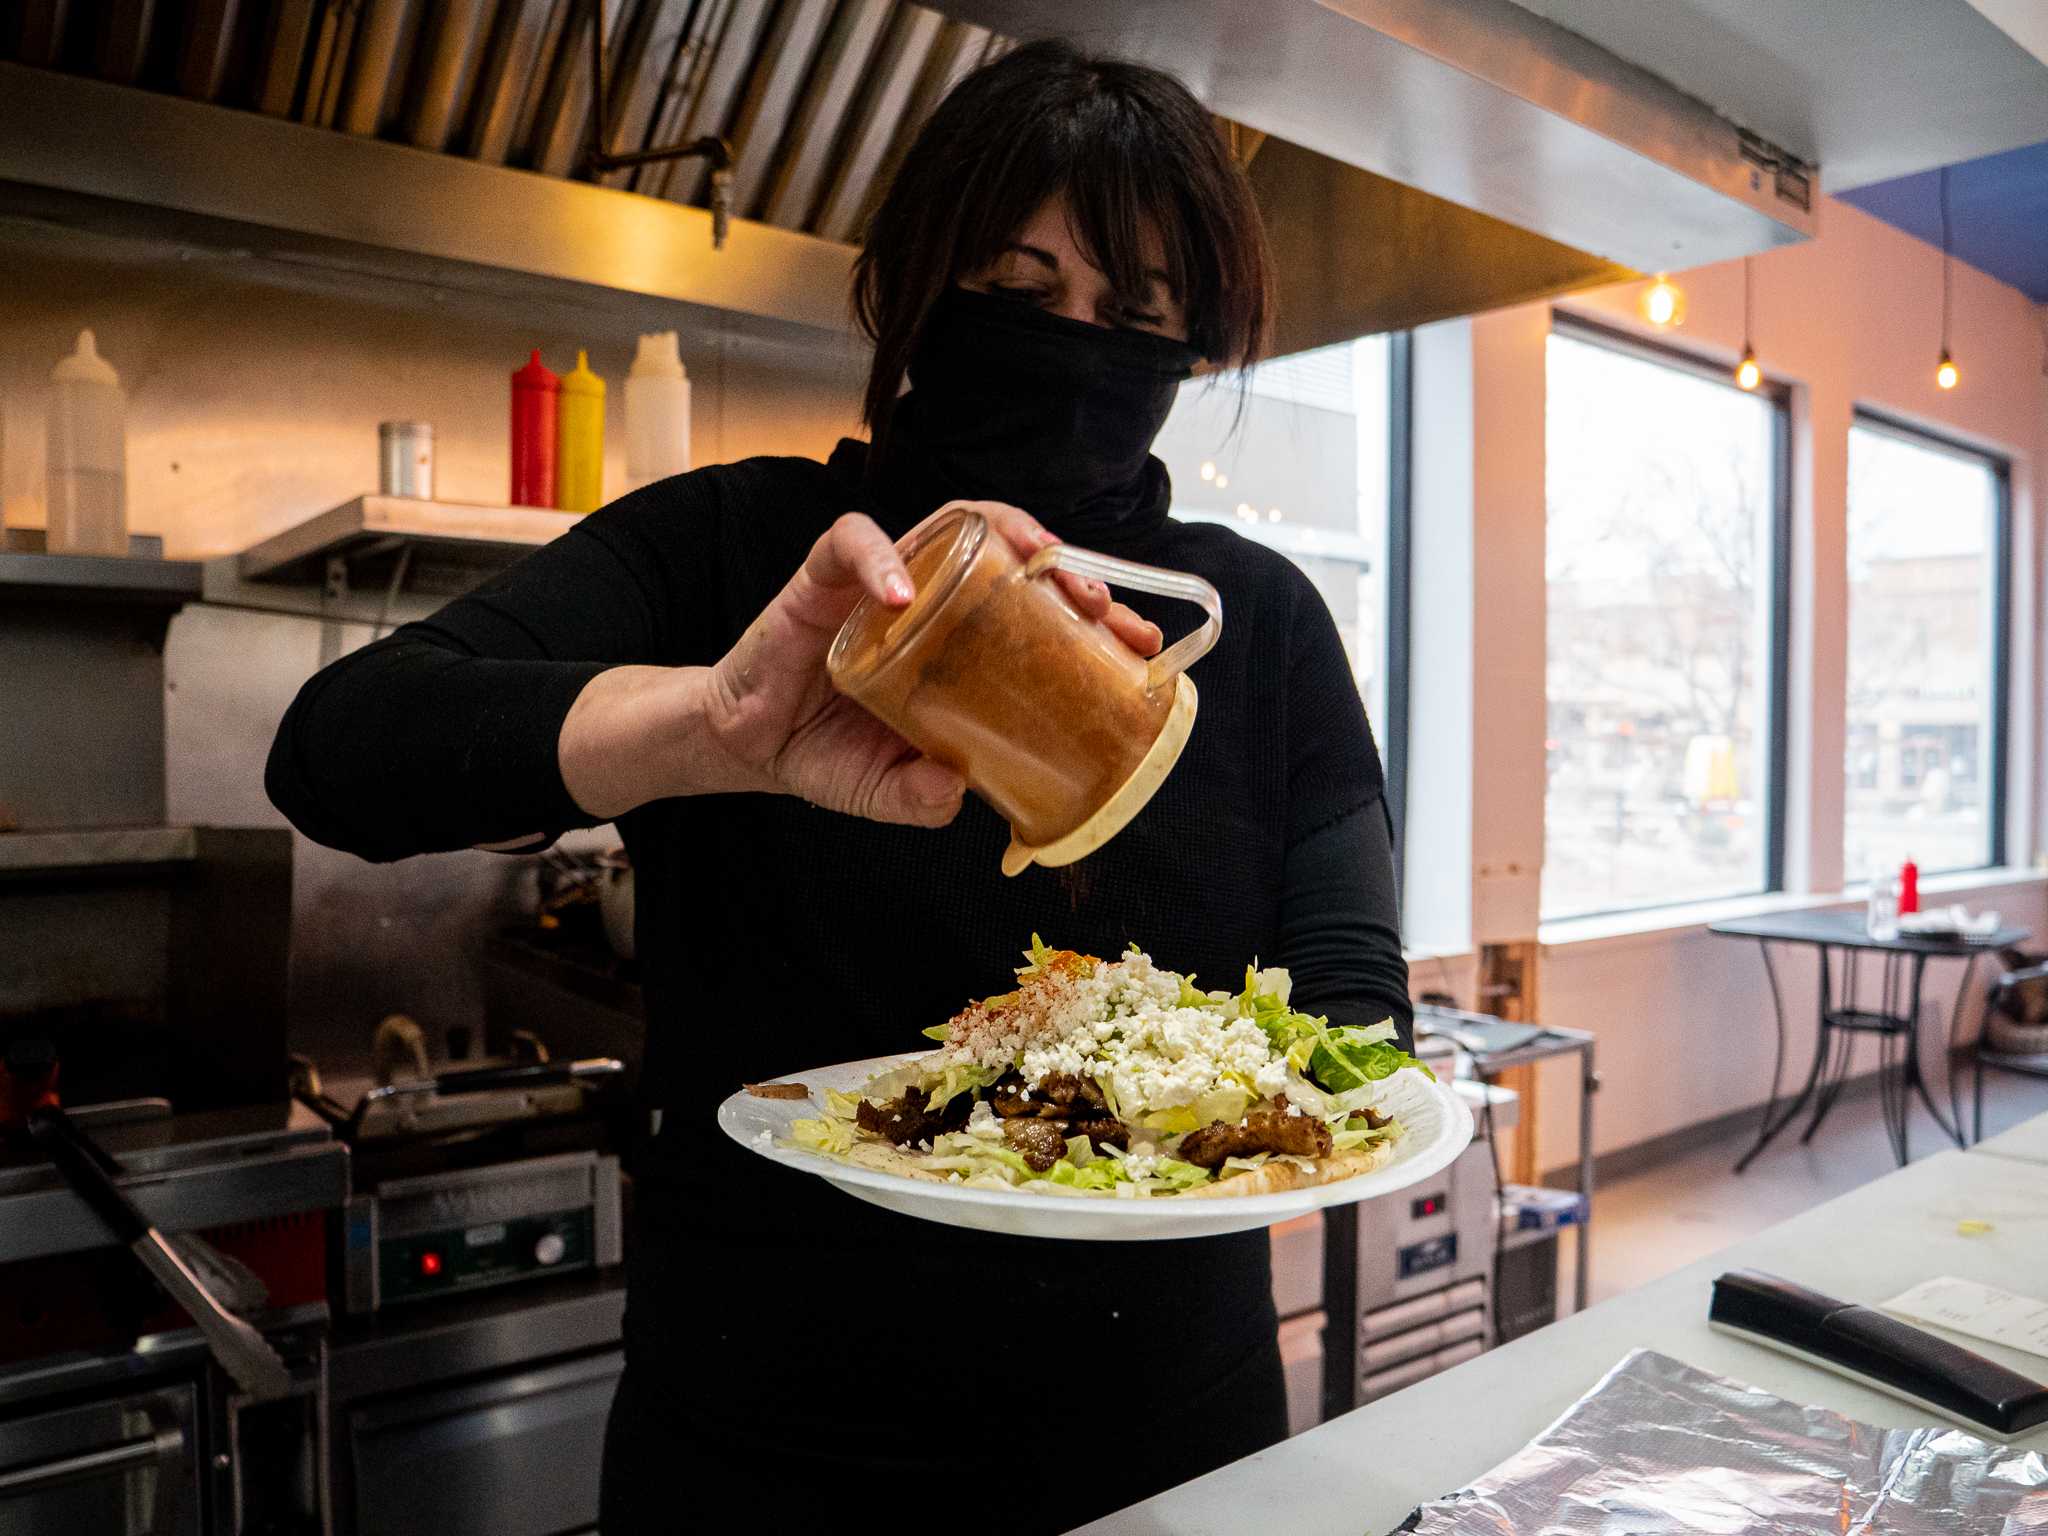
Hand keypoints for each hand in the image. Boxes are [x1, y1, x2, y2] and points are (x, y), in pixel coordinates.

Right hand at [558, 504, 1160, 825]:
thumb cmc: (829, 752)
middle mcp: (935, 599)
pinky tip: (900, 593)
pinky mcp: (821, 580)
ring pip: (950, 524)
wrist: (748, 745)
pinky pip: (849, 544)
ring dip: (1002, 533)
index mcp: (964, 643)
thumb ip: (923, 797)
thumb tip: (958, 795)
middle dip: (1068, 569)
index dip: (1095, 616)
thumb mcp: (888, 791)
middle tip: (1100, 606)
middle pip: (1014, 556)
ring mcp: (881, 582)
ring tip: (1036, 561)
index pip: (1041, 609)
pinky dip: (877, 559)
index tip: (1138, 641)